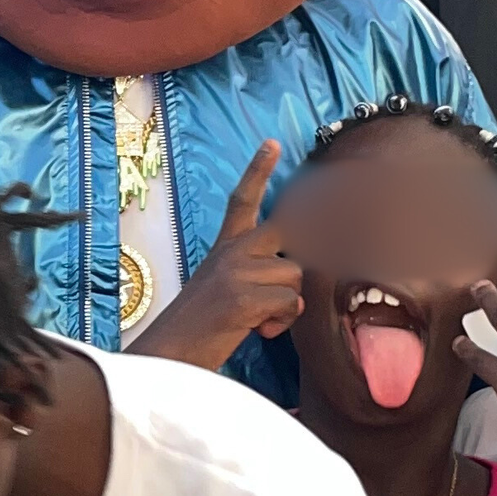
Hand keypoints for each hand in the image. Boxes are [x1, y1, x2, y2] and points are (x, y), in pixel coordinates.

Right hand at [132, 145, 302, 370]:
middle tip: (325, 235)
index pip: (241, 201)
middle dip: (312, 241)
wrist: (171, 353)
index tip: (272, 143)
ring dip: (287, 305)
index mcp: (225, 247)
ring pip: (295, 276)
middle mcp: (231, 252)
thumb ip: (257, 274)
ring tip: (258, 320)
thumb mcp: (227, 288)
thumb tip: (297, 286)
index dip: (257, 170)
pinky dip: (281, 323)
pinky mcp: (243, 296)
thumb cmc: (202, 326)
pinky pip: (291, 303)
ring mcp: (236, 272)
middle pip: (289, 233)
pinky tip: (257, 330)